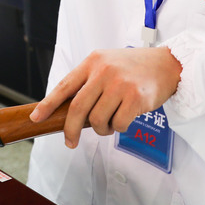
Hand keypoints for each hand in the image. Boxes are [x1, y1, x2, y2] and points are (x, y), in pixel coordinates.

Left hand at [29, 47, 181, 148]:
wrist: (167, 64)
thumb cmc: (134, 68)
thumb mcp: (107, 63)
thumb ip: (88, 81)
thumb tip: (66, 111)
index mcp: (93, 62)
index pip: (64, 86)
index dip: (48, 104)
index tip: (36, 118)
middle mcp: (104, 71)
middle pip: (77, 108)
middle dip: (69, 130)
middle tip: (70, 142)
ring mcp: (120, 84)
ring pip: (97, 121)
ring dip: (101, 129)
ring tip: (110, 123)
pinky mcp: (135, 98)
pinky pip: (118, 125)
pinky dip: (119, 128)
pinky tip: (125, 119)